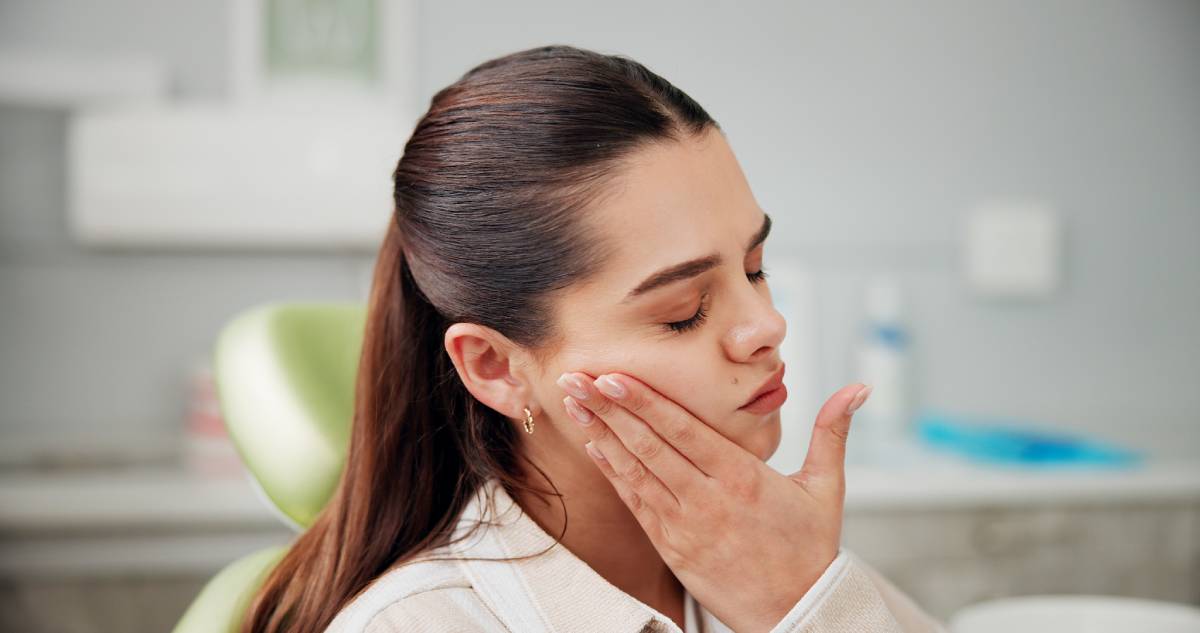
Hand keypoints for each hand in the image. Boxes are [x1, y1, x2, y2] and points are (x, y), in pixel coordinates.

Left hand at [556, 371, 871, 632]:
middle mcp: (707, 499)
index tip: (614, 376)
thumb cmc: (810, 548)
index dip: (644, 402)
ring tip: (574, 402)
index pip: (683, 430)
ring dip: (601, 434)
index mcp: (741, 479)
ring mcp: (684, 525)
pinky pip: (635, 503)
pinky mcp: (672, 547)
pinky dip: (613, 473)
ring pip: (635, 471)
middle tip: (576, 377)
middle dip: (608, 408)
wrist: (795, 613)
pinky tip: (594, 445)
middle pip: (648, 445)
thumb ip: (832, 432)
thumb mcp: (826, 488)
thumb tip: (858, 388)